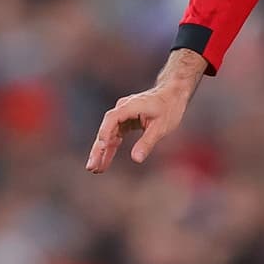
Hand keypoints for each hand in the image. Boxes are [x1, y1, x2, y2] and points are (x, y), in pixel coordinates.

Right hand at [85, 51, 206, 172]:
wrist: (172, 94)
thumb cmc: (169, 108)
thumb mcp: (161, 127)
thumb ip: (147, 142)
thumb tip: (136, 159)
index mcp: (130, 106)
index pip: (112, 119)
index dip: (105, 133)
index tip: (102, 148)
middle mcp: (122, 109)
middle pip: (106, 129)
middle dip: (98, 149)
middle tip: (91, 166)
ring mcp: (122, 115)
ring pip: (108, 135)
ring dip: (102, 151)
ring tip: (95, 169)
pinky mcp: (125, 121)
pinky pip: (115, 136)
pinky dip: (110, 148)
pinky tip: (104, 162)